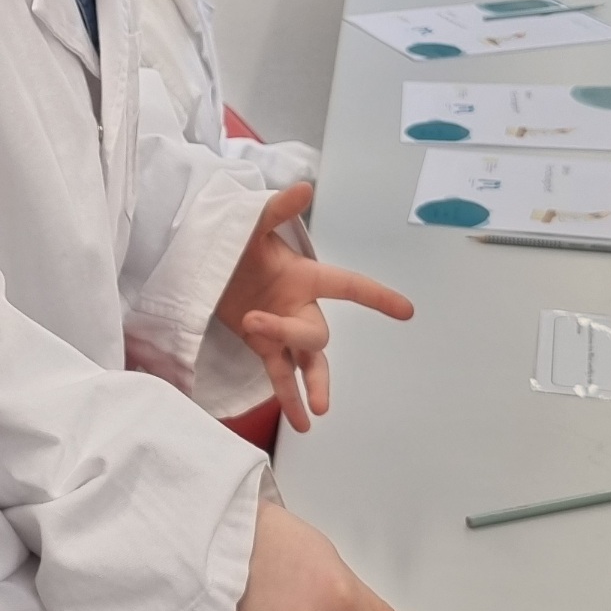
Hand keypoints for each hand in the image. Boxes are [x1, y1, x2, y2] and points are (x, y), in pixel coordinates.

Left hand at [214, 184, 412, 431]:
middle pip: (315, 333)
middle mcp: (299, 306)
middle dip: (292, 333)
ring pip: (308, 362)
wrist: (203, 262)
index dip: (376, 296)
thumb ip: (277, 210)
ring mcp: (282, 329)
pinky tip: (300, 423)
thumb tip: (304, 187)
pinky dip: (289, 398)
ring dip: (313, 384)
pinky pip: (281, 375)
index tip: (406, 311)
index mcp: (303, 277)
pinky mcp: (262, 346)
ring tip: (317, 412)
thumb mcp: (251, 224)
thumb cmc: (235, 240)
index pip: (347, 286)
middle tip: (257, 325)